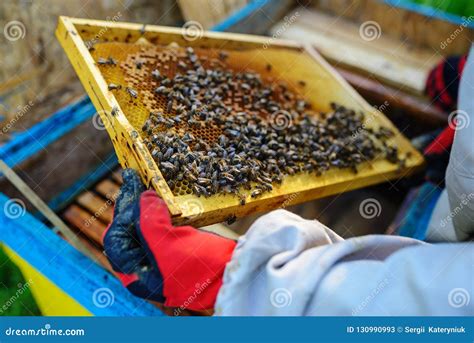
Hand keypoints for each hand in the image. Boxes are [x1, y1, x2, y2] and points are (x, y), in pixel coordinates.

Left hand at [103, 169, 236, 310]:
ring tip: (146, 184)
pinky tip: (164, 200)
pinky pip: (162, 228)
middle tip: (134, 178)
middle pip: (129, 231)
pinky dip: (161, 212)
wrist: (231, 276)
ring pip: (145, 228)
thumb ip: (149, 220)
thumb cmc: (199, 267)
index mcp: (136, 273)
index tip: (132, 187)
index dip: (123, 211)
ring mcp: (160, 260)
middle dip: (132, 205)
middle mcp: (144, 268)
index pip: (117, 238)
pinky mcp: (177, 251)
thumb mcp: (169, 243)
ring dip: (146, 206)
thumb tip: (143, 197)